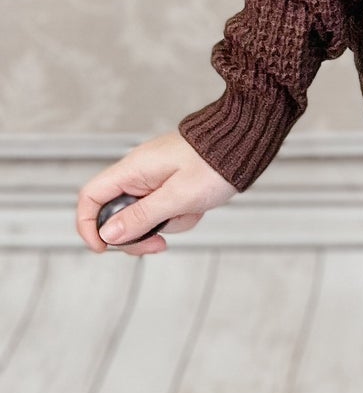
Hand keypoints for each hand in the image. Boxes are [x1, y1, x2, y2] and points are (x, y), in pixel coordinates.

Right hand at [75, 131, 237, 254]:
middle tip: (159, 244)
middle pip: (115, 215)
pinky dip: (178, 216)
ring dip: (165, 224)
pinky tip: (196, 208)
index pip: (91, 197)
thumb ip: (141, 216)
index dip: (88, 226)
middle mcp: (138, 173)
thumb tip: (108, 235)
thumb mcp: (178, 196)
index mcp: (133, 169)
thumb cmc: (214, 164)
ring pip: (143, 217)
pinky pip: (163, 212)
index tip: (103, 249)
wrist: (243, 143)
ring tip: (190, 212)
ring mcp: (153, 180)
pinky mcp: (168, 185)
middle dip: (136, 235)